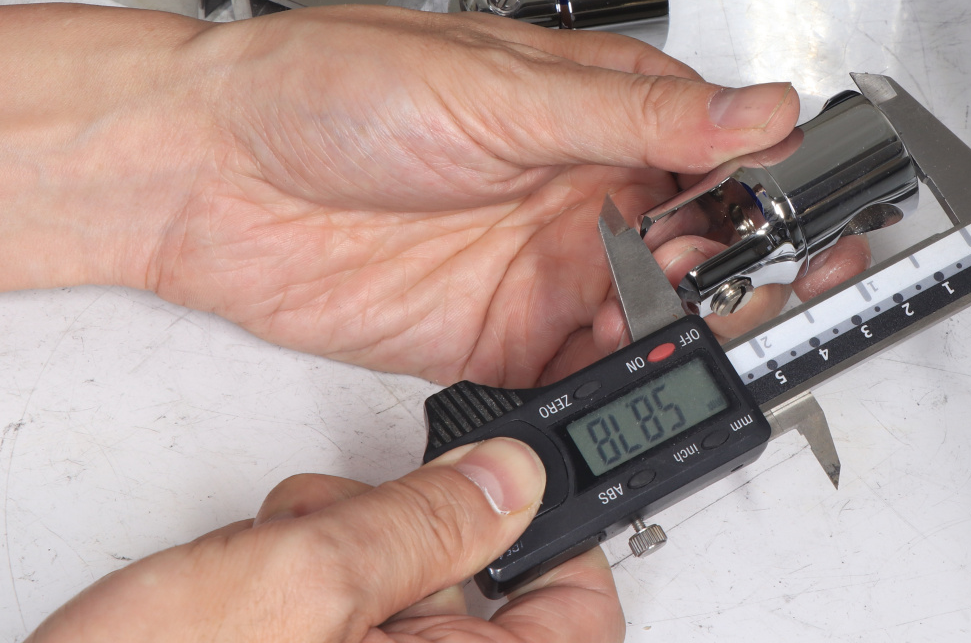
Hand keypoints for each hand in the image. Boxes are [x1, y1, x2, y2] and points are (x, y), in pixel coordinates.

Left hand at [0, 3, 867, 385]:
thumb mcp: (500, 88)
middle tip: (747, 285)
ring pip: (655, 318)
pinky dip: (613, 390)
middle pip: (703, 246)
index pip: (721, 152)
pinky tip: (623, 378)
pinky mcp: (500, 338)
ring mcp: (545, 268)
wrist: (206, 170)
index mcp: (596, 112)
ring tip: (681, 328)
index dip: (769, 190)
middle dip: (739, 272)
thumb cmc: (334, 86)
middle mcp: (581, 190)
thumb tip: (755, 108)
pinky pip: (582, 378)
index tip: (803, 219)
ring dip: (682, 333)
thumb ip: (636, 115)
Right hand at [27, 437, 620, 642]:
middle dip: (415, 534)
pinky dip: (313, 591)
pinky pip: (353, 633)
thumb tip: (515, 479)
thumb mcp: (303, 584)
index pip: (581, 611)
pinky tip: (253, 579)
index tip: (506, 483)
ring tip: (276, 548)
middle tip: (347, 516)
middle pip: (483, 598)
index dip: (552, 536)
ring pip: (408, 605)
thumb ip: (425, 523)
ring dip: (349, 551)